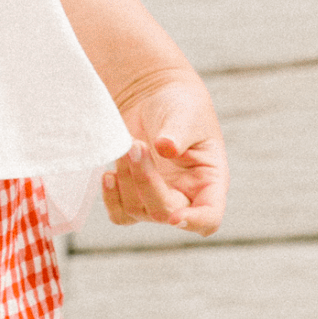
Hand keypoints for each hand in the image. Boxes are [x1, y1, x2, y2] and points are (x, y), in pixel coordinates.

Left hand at [103, 72, 228, 235]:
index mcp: (209, 181)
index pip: (209, 217)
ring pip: (137, 211)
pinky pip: (120, 214)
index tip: (174, 217)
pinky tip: (108, 173)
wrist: (152, 96)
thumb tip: (166, 148)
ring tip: (126, 145)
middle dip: (145, 181)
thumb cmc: (179, 105)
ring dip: (126, 180)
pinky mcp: (134, 194)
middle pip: (165, 213)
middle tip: (135, 145)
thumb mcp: (185, 114)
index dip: (195, 222)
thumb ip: (178, 133)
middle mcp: (186, 196)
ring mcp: (158, 197)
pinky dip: (110, 198)